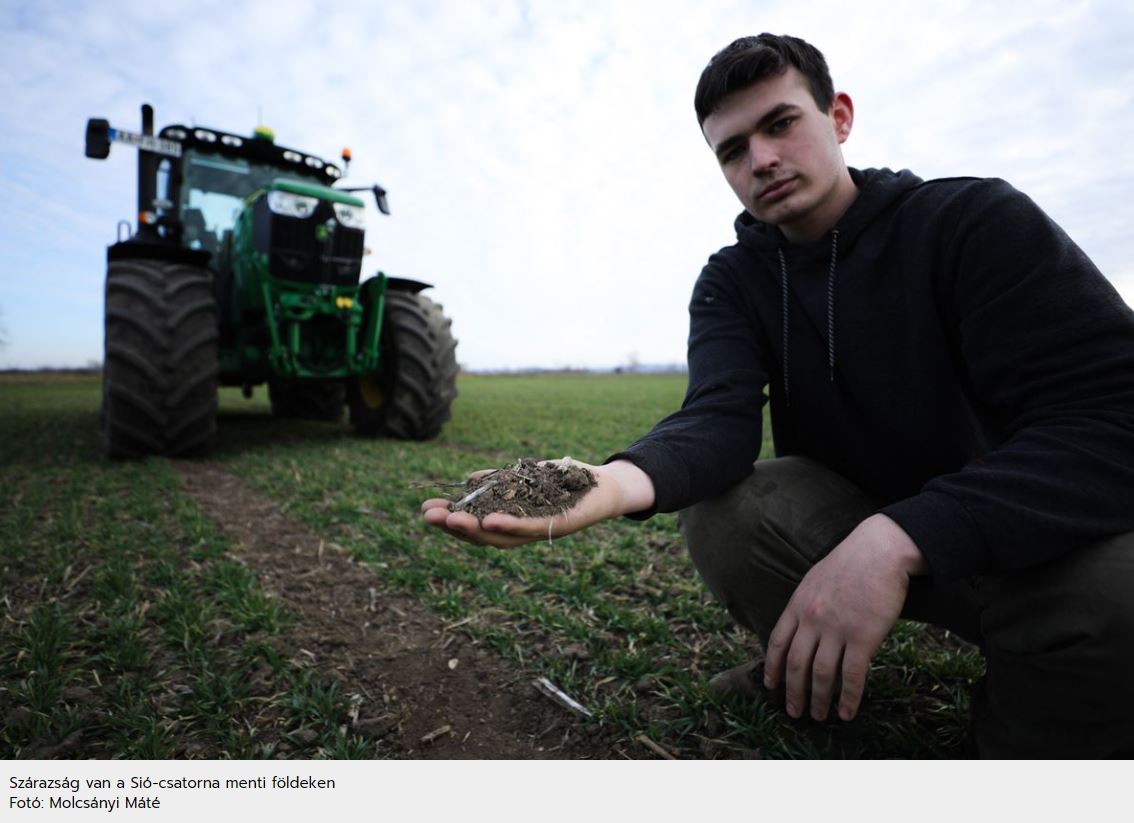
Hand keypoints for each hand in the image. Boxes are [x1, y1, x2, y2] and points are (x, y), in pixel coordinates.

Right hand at [421, 459, 654, 547]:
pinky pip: (529, 529)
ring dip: (473, 529)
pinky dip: (508, 526)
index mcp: (512, 522)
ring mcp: (539, 532)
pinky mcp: (558, 526)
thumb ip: (500, 481)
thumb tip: (469, 479)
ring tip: (449, 519)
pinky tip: (488, 519)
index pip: (475, 525)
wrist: (605, 486)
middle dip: (453, 525)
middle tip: (427, 515)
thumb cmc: (565, 482)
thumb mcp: (526, 478)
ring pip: (501, 537)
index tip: (425, 508)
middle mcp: (522, 532)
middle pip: (482, 535)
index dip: (450, 520)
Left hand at [762, 513, 926, 721]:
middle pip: (796, 664)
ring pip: (821, 674)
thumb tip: (801, 625)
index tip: (770, 685)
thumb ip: (805, 603)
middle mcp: (812, 620)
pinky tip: (847, 712)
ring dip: (818, 699)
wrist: (879, 551)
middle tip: (793, 712)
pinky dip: (848, 697)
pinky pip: (852, 676)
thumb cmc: (851, 562)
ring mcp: (836, 630)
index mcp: (798, 604)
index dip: (772, 667)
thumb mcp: (815, 579)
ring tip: (818, 716)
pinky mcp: (863, 637)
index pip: (777, 642)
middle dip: (793, 692)